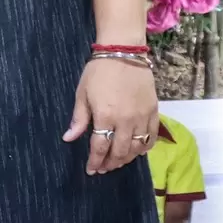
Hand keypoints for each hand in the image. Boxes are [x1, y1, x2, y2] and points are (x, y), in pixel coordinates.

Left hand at [65, 56, 157, 173]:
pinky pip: (151, 137)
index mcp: (105, 116)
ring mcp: (142, 117)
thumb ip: (79, 119)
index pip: (100, 147)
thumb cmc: (98, 72)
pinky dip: (144, 148)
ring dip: (126, 158)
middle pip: (120, 151)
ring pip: (137, 148)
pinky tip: (136, 151)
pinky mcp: (154, 112)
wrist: (123, 53)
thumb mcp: (82, 94)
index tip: (91, 169)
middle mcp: (126, 121)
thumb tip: (68, 138)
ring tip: (117, 161)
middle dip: (110, 163)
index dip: (95, 161)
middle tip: (103, 168)